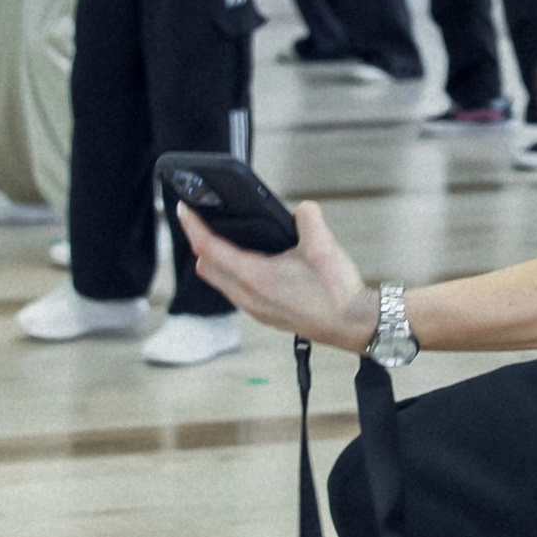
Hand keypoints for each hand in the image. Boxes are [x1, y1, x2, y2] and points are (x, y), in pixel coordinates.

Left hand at [174, 195, 376, 349]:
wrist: (353, 326)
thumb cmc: (337, 293)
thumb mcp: (323, 244)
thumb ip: (307, 217)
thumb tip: (302, 210)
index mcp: (254, 276)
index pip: (208, 247)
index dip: (192, 225)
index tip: (184, 210)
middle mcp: (248, 296)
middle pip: (206, 267)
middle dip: (200, 243)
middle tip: (203, 223)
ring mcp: (255, 310)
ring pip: (220, 282)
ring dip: (215, 262)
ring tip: (225, 242)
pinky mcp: (265, 316)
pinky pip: (236, 293)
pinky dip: (232, 276)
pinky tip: (251, 266)